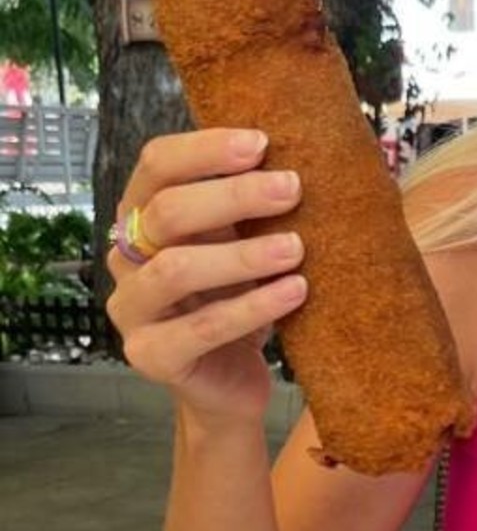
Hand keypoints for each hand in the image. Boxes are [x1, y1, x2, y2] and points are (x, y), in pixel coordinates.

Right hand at [106, 128, 306, 422]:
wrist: (230, 385)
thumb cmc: (237, 302)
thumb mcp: (241, 244)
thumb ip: (247, 207)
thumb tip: (295, 158)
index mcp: (141, 217)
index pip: (155, 165)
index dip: (205, 150)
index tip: (262, 144)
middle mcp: (126, 259)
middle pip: (166, 212)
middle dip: (232, 196)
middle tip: (291, 190)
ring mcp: (131, 309)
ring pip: (176, 270)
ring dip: (242, 255)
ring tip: (297, 248)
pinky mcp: (150, 356)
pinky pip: (202, 328)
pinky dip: (253, 307)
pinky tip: (294, 292)